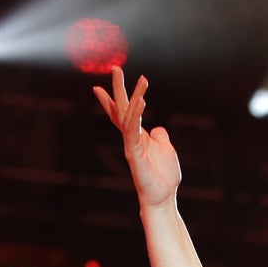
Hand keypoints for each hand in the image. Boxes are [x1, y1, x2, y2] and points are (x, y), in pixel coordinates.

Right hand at [93, 67, 180, 210]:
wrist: (162, 198)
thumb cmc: (163, 177)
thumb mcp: (166, 150)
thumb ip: (160, 138)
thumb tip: (158, 128)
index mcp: (138, 136)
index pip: (123, 114)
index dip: (114, 99)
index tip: (102, 84)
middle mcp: (131, 138)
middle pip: (122, 110)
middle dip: (118, 89)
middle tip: (116, 68)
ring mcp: (131, 145)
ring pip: (128, 116)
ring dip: (132, 96)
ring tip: (137, 79)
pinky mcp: (134, 153)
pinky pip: (134, 130)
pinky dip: (137, 115)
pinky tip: (141, 101)